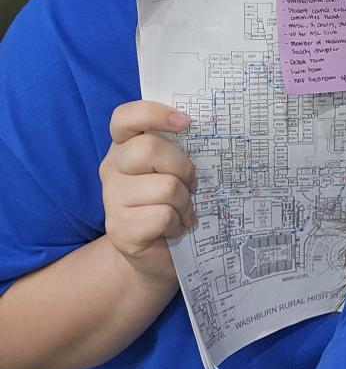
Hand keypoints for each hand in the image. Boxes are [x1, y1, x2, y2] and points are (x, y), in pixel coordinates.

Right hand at [99, 101, 196, 281]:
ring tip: (183, 212)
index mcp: (125, 146)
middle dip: (183, 168)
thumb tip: (211, 127)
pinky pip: (162, 215)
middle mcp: (112, 168)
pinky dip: (178, 223)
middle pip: (150, 149)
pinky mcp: (119, 228)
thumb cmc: (172, 203)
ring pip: (164, 186)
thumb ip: (180, 147)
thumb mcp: (175, 169)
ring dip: (185, 202)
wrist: (158, 255)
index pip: (125, 117)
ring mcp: (111, 199)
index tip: (185, 123)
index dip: (154, 113)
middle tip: (191, 185)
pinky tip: (174, 229)